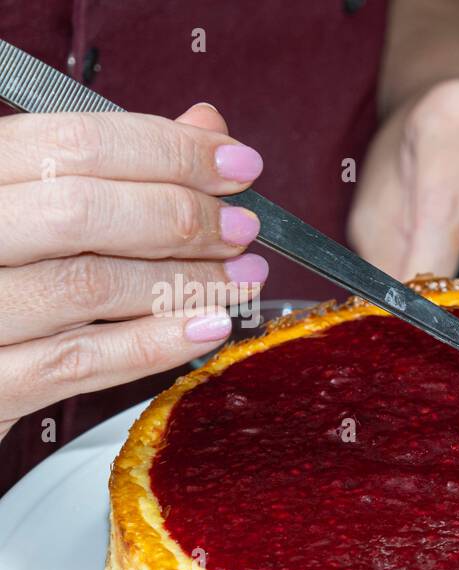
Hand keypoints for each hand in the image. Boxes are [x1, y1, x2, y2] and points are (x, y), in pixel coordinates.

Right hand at [0, 103, 266, 440]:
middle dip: (182, 218)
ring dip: (185, 282)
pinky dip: (156, 343)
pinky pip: (82, 360)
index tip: (238, 167)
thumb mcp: (39, 201)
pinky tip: (209, 328)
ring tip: (242, 281)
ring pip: (90, 286)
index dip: (172, 153)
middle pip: (82, 211)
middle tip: (242, 230)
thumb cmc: (0, 270)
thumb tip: (205, 127)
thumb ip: (118, 165)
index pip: (77, 144)